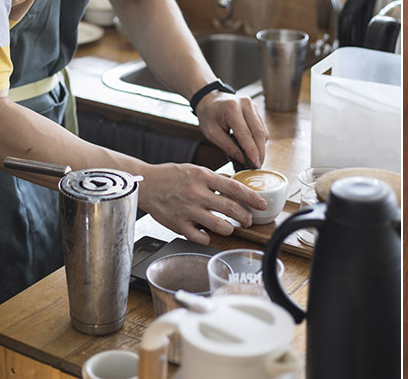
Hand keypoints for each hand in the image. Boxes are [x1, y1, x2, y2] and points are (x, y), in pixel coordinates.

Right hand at [139, 163, 267, 243]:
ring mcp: (187, 211)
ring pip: (219, 226)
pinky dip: (207, 238)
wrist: (146, 184)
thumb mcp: (195, 170)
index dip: (252, 198)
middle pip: (230, 208)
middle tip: (249, 220)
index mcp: (203, 177)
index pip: (235, 188)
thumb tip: (235, 185)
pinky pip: (200, 237)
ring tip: (231, 227)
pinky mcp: (178, 225)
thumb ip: (214, 179)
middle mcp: (197, 194)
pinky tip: (208, 234)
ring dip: (229, 228)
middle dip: (245, 217)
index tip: (262, 204)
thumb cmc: (170, 176)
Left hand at [195, 94, 268, 166]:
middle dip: (260, 151)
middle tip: (258, 166)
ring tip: (256, 159)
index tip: (255, 164)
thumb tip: (243, 159)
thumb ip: (227, 146)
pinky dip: (260, 140)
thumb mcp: (211, 133)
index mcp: (232, 108)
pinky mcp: (256, 109)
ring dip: (261, 146)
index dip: (252, 151)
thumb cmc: (208, 115)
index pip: (245, 134)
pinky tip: (254, 148)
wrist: (210, 99)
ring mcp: (253, 106)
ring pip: (262, 130)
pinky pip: (262, 127)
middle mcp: (246, 104)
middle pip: (258, 132)